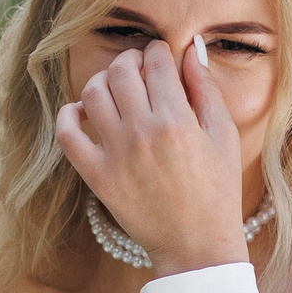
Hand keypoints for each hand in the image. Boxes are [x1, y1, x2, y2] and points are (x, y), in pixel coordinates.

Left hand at [54, 38, 247, 274]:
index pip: (156, 62)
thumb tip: (193, 49)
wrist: (195, 243)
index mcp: (177, 120)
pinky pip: (68, 134)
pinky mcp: (96, 176)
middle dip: (131, 60)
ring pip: (93, 94)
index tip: (161, 55)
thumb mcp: (224, 135)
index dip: (158, 50)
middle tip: (139, 68)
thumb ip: (207, 89)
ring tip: (115, 87)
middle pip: (121, 72)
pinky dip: (69, 115)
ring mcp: (115, 155)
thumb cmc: (217, 189)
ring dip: (102, 81)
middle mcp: (142, 133)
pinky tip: (82, 110)